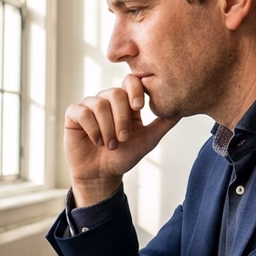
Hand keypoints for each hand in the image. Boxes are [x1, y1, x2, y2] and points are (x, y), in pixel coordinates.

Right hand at [64, 74, 178, 205]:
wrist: (103, 174)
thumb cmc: (124, 156)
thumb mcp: (148, 140)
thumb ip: (164, 123)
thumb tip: (182, 109)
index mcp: (125, 101)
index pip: (130, 81)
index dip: (134, 90)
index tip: (139, 108)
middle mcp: (106, 99)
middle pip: (114, 93)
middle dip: (121, 118)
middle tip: (123, 138)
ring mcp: (89, 105)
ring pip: (98, 104)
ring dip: (107, 128)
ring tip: (110, 145)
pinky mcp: (73, 115)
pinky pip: (82, 112)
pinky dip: (92, 129)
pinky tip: (97, 141)